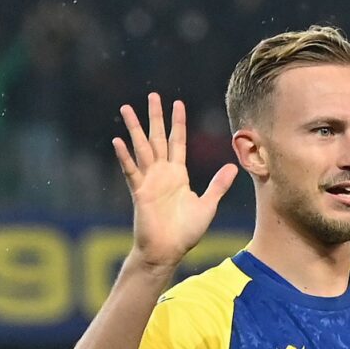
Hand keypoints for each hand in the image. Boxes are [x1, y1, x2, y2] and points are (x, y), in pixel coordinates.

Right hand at [114, 94, 237, 271]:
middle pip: (157, 138)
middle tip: (153, 96)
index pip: (177, 142)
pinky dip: (124, 157)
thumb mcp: (208, 206)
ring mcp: (149, 181)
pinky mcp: (139, 192)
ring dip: (134, 128)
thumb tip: (232, 166)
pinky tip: (118, 141)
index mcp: (178, 175)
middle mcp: (162, 174)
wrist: (168, 252)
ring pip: (141, 148)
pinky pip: (131, 171)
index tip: (177, 103)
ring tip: (126, 109)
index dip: (177, 123)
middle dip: (155, 117)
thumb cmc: (186, 233)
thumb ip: (218, 185)